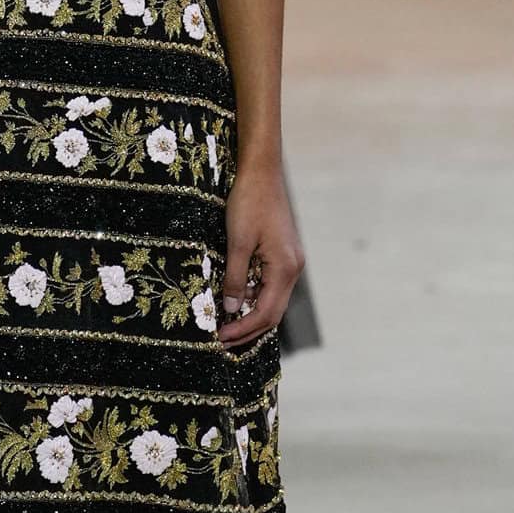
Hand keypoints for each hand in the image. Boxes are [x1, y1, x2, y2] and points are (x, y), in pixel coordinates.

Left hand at [218, 160, 303, 345]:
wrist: (261, 171)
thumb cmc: (249, 202)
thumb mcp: (237, 242)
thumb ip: (235, 278)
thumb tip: (231, 310)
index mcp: (285, 268)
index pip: (265, 313)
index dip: (243, 330)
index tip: (221, 339)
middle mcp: (293, 268)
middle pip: (273, 312)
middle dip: (248, 329)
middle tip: (222, 341)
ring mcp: (290, 261)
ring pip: (272, 299)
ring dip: (250, 314)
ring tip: (225, 325)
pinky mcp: (282, 254)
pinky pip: (269, 284)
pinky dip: (253, 296)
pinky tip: (235, 299)